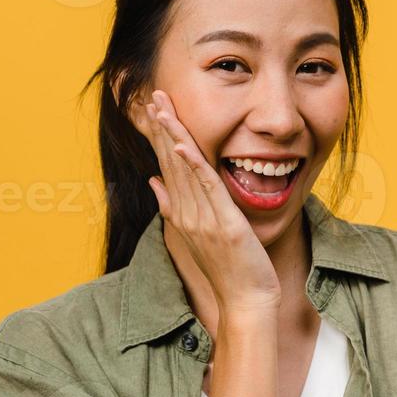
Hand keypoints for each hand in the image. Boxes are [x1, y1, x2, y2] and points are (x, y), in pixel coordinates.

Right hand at [135, 89, 281, 312]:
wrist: (244, 300)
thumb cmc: (227, 268)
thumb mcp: (198, 233)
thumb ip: (174, 205)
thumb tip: (154, 181)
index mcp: (182, 212)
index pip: (167, 165)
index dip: (160, 136)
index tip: (152, 109)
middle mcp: (186, 213)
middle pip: (171, 162)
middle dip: (163, 128)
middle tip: (152, 95)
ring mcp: (202, 219)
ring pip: (185, 170)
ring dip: (174, 137)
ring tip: (162, 109)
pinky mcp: (224, 225)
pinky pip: (208, 190)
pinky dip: (196, 167)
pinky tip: (186, 146)